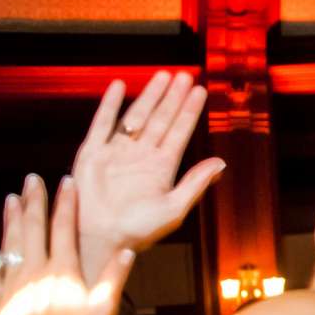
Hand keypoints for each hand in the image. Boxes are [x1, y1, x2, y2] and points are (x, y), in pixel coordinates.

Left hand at [0, 174, 131, 314]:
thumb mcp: (103, 308)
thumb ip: (114, 277)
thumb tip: (127, 250)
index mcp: (62, 268)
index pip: (64, 227)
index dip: (66, 203)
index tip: (66, 181)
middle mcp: (35, 269)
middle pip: (33, 228)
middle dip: (33, 201)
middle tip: (31, 179)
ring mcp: (13, 284)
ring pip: (10, 244)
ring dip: (10, 221)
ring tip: (10, 200)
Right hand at [71, 72, 226, 277]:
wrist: (100, 239)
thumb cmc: (138, 231)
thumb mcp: (174, 208)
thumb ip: (195, 183)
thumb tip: (221, 163)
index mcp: (161, 168)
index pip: (179, 132)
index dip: (189, 111)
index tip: (200, 91)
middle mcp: (140, 156)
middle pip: (161, 119)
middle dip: (173, 97)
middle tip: (185, 75)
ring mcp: (117, 153)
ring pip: (136, 116)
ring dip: (149, 96)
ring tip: (163, 76)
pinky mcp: (92, 154)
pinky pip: (102, 124)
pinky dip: (109, 105)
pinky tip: (118, 85)